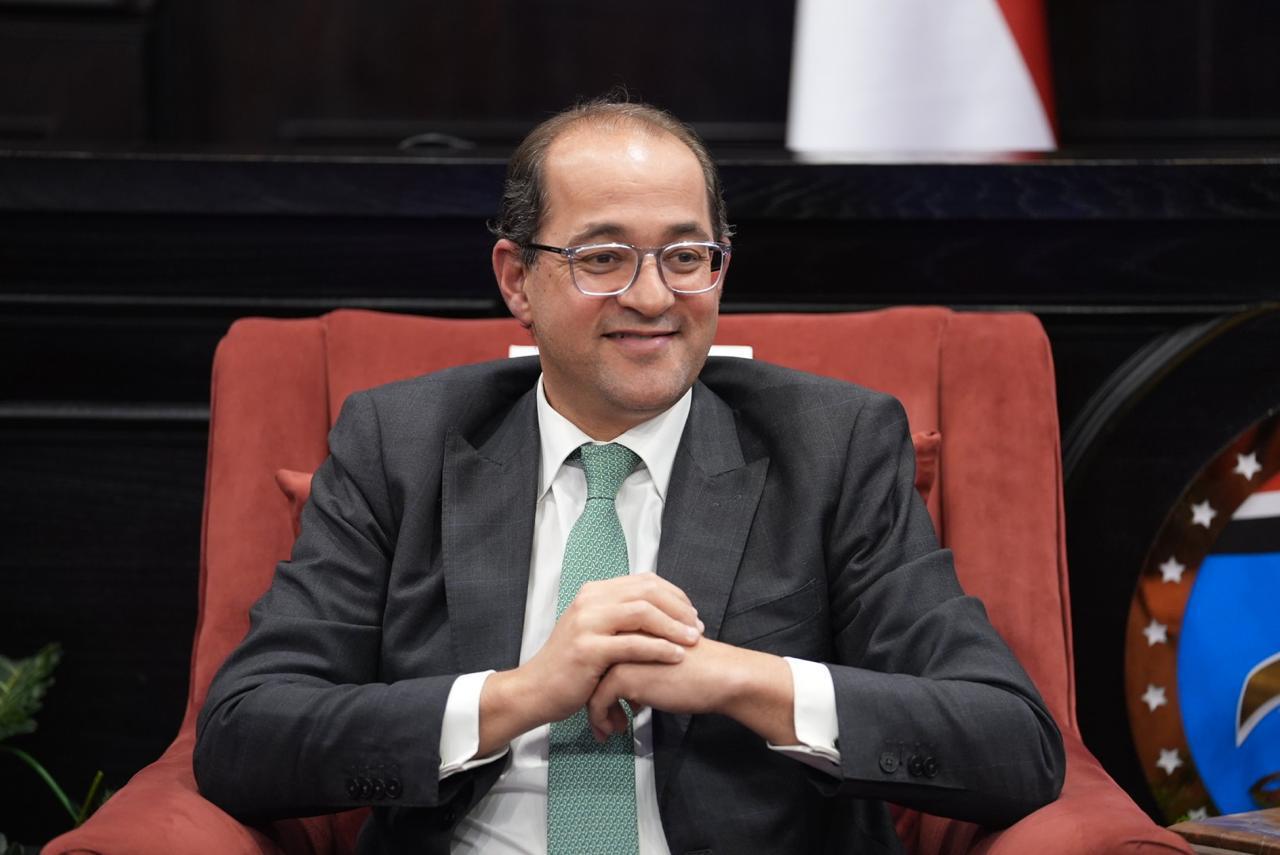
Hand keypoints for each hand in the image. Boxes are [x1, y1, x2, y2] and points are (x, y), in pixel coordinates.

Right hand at [478, 574, 702, 753]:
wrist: (535, 690)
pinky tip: (675, 656)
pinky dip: (659, 648)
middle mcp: (590, 601)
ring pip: (642, 612)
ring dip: (674, 626)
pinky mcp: (588, 649)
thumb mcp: (592, 631)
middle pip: (647, 591)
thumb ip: (618, 618)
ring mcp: (587, 623)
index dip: (674, 595)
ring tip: (692, 640)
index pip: (644, 581)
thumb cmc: (569, 666)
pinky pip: (632, 644)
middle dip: (679, 608)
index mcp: (594, 593)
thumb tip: (656, 613)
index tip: (691, 613)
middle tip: (697, 627)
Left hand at [586, 638, 798, 745]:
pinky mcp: (623, 675)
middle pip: (593, 669)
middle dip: (594, 697)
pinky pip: (598, 702)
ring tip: (609, 728)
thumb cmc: (702, 669)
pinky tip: (613, 731)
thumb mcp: (665, 661)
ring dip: (597, 712)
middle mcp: (621, 636)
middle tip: (603, 719)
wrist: (720, 675)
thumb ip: (645, 669)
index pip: (603, 654)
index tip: (605, 702)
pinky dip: (601, 719)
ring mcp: (619, 654)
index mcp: (633, 627)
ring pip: (591, 686)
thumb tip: (633, 696)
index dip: (600, 680)